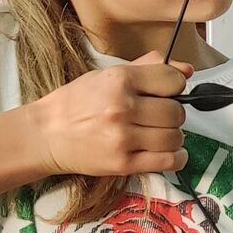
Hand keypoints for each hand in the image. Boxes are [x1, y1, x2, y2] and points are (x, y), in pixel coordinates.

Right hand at [24, 51, 191, 178]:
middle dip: (173, 114)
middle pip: (176, 112)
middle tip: (159, 116)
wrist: (46, 134)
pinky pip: (168, 161)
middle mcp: (122, 107)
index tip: (167, 92)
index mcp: (119, 80)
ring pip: (175, 137)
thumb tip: (186, 70)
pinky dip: (177, 157)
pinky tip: (168, 151)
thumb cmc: (75, 103)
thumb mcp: (106, 75)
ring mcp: (123, 137)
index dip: (175, 86)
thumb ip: (147, 68)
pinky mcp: (123, 163)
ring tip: (158, 133)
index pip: (173, 80)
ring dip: (173, 136)